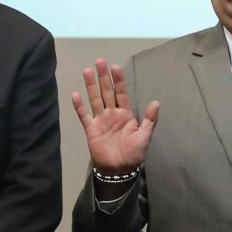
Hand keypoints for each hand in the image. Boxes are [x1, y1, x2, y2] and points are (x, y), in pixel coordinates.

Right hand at [72, 59, 159, 197]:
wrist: (120, 170)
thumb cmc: (134, 153)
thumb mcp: (145, 136)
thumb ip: (150, 119)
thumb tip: (156, 101)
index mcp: (126, 114)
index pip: (122, 93)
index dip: (119, 80)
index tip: (115, 67)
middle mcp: (112, 114)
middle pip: (107, 91)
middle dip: (104, 77)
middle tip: (99, 61)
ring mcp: (101, 120)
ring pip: (95, 99)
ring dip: (91, 86)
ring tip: (87, 71)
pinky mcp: (91, 129)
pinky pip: (84, 116)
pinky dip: (79, 106)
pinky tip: (75, 94)